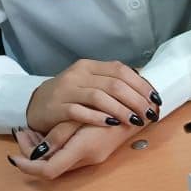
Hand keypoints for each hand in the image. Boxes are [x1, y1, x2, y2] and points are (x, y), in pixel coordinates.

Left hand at [8, 120, 140, 178]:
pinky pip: (66, 154)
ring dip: (41, 146)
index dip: (28, 167)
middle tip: (21, 131)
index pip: (47, 170)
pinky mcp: (95, 150)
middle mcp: (87, 158)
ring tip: (31, 128)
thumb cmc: (117, 110)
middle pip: (49, 165)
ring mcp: (92, 156)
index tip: (13, 156)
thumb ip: (62, 134)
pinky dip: (53, 145)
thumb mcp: (84, 118)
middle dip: (31, 151)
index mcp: (83, 151)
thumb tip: (37, 152)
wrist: (144, 110)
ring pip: (57, 159)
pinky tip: (48, 130)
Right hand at [25, 59, 161, 133]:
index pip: (121, 70)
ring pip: (99, 97)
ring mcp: (66, 90)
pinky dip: (98, 118)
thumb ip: (112, 82)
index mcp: (90, 66)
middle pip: (114, 84)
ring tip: (135, 121)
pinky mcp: (56, 107)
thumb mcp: (90, 82)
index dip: (141, 85)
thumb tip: (145, 89)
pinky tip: (111, 124)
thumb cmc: (70, 95)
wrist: (35, 104)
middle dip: (136, 100)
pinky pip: (79, 112)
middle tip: (149, 113)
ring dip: (121, 110)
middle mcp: (78, 74)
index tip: (155, 99)